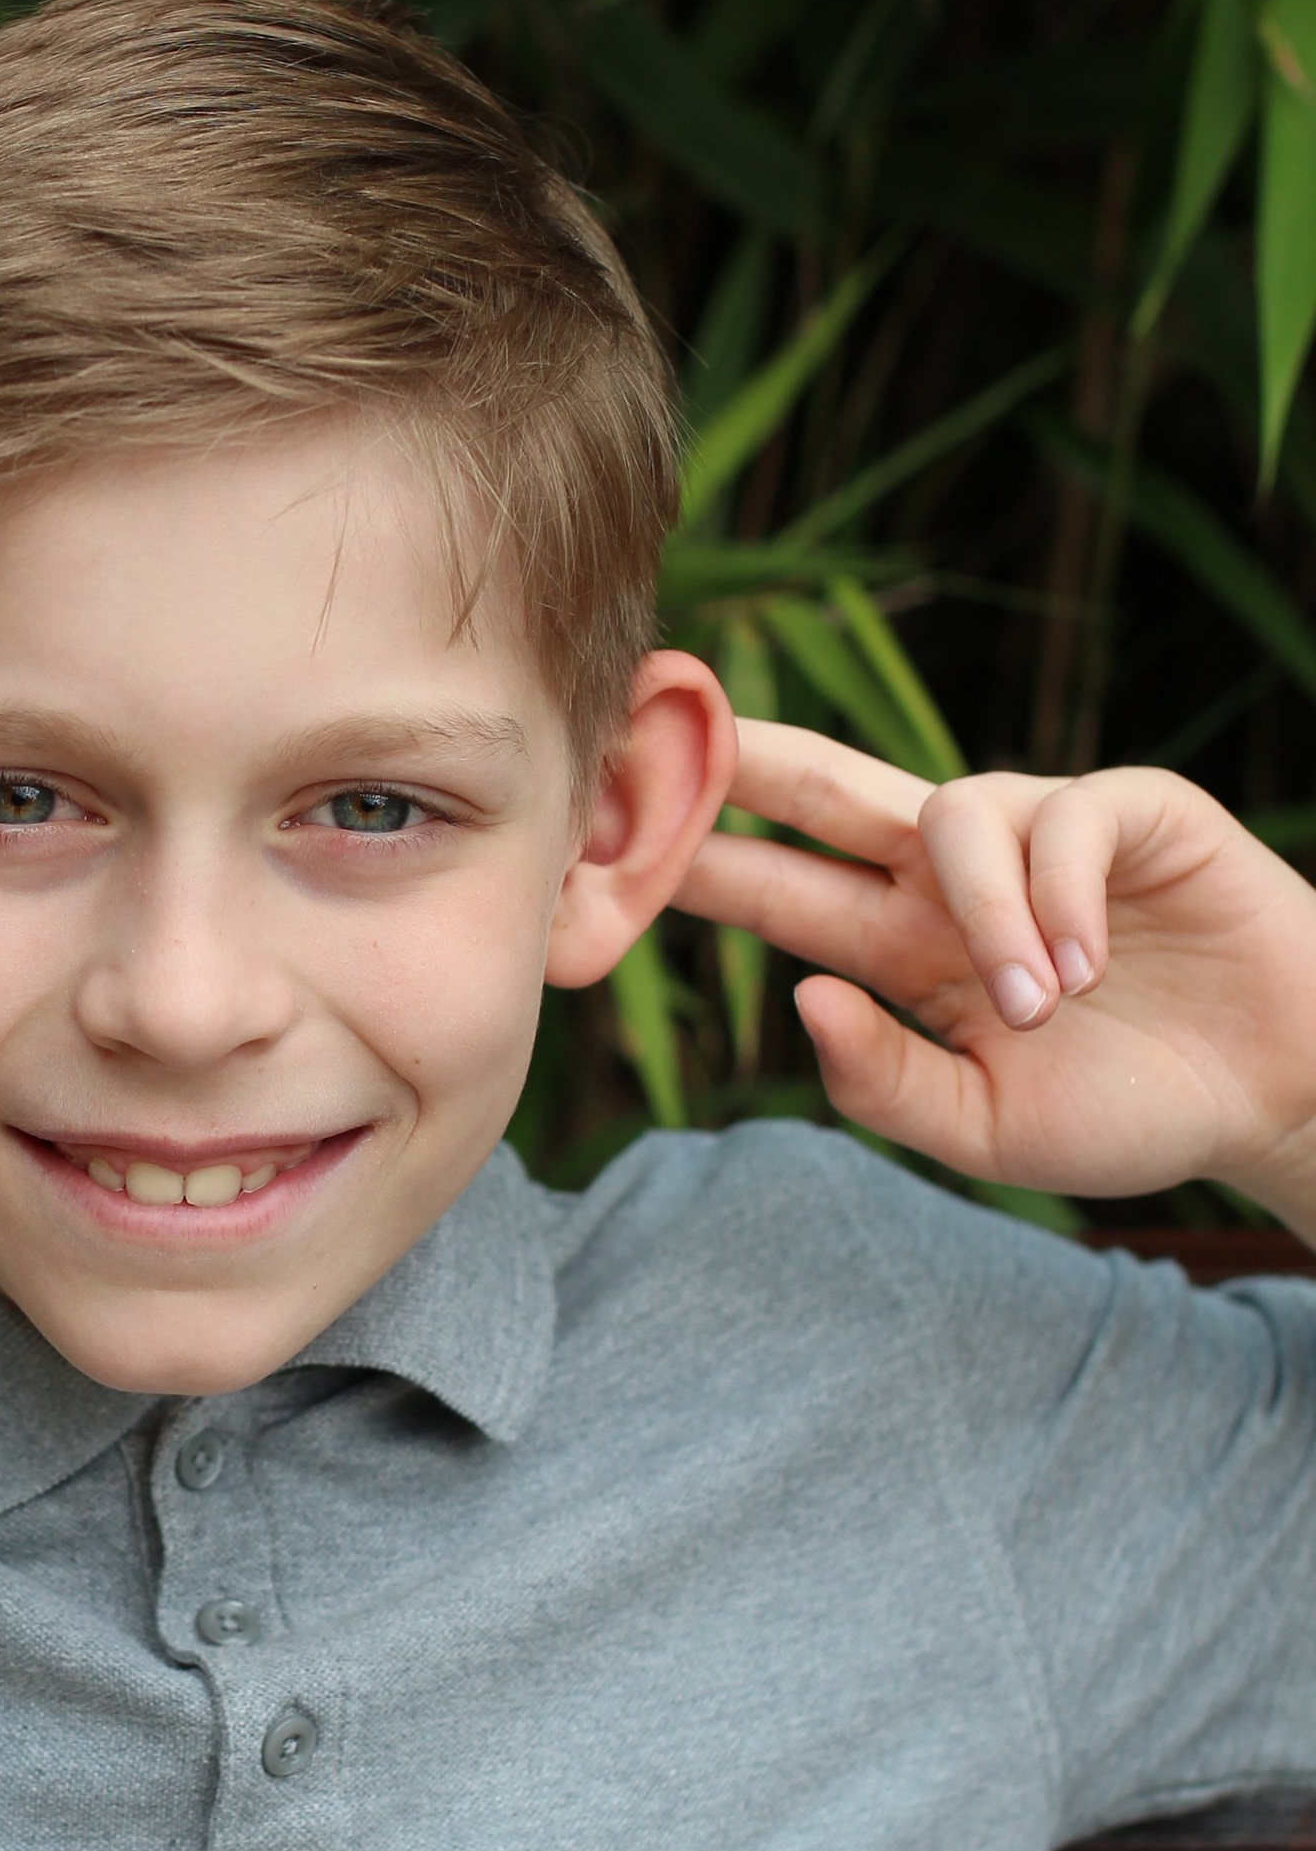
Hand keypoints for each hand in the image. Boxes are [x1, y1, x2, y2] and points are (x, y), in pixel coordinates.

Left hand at [667, 721, 1315, 1234]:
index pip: (778, 889)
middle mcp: (953, 877)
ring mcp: (1040, 834)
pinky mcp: (1132, 811)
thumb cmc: (1127, 1107)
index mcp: (901, 947)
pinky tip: (1089, 968)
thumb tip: (799, 998)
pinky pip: (1067, 818)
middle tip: (670, 721)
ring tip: (1037, 1006)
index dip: (700, 861)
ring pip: (955, 814)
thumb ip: (884, 1078)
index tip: (602, 843)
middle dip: (750, 754)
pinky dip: (1065, 897)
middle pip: (827, 791)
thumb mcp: (984, 1128)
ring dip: (986, 914)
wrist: (1273, 1095)